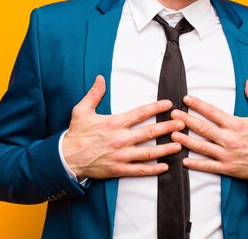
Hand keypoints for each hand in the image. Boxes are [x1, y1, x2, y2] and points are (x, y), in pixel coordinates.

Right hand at [62, 75, 184, 178]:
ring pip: (148, 152)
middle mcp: (120, 139)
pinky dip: (153, 169)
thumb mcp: (81, 110)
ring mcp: (121, 155)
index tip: (169, 104)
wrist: (66, 158)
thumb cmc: (76, 134)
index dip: (156, 108)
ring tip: (179, 144)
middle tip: (182, 123)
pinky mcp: (119, 169)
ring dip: (165, 148)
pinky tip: (165, 166)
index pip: (140, 113)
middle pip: (149, 132)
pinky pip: (140, 170)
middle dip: (167, 127)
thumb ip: (94, 94)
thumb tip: (100, 78)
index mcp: (114, 123)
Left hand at [170, 78, 247, 181]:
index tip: (186, 99)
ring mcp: (226, 154)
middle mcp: (229, 138)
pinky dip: (195, 164)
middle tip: (173, 115)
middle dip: (186, 120)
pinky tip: (184, 160)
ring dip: (186, 140)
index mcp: (235, 124)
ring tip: (173, 134)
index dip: (197, 104)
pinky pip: (208, 166)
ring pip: (201, 146)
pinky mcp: (227, 167)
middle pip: (202, 127)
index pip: (212, 111)